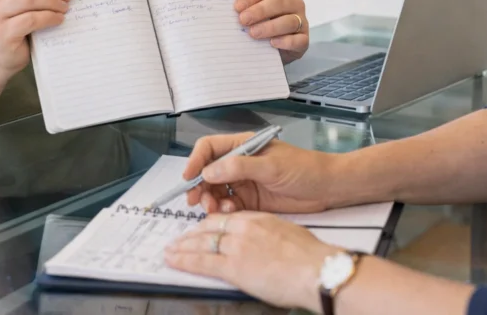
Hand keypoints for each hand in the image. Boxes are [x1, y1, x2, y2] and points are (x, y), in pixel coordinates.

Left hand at [166, 211, 338, 310]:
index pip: (225, 217)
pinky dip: (184, 260)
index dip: (209, 223)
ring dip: (182, 247)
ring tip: (170, 250)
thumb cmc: (310, 256)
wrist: (316, 269)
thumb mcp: (287, 234)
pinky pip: (202, 261)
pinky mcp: (233, 266)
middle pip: (209, 227)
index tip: (202, 228)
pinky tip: (173, 260)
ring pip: (201, 243)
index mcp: (257, 219)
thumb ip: (269, 234)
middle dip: (191, 234)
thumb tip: (264, 243)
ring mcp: (236, 246)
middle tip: (179, 239)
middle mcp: (243, 229)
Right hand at [184, 132, 334, 213]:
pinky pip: (228, 205)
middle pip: (208, 172)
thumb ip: (239, 167)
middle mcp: (240, 163)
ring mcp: (245, 182)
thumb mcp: (271, 165)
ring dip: (211, 200)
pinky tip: (230, 212)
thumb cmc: (305, 168)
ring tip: (215, 208)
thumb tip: (210, 170)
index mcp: (244, 145)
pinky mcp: (250, 200)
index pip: (210, 148)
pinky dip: (224, 210)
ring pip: (215, 191)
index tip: (189, 177)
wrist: (327, 188)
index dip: (196, 160)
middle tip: (197, 200)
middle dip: (199, 186)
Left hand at [235, 0, 308, 62]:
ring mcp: (301, 21)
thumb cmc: (264, 24)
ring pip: (289, 21)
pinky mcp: (304, 40)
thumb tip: (233, 9)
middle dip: (259, 10)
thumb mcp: (257, 12)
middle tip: (243, 20)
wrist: (277, 49)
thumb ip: (248, 7)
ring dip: (270, 27)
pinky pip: (297, 40)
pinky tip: (272, 43)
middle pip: (278, 2)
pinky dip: (285, 41)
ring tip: (253, 33)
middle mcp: (294, 3)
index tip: (237, 7)